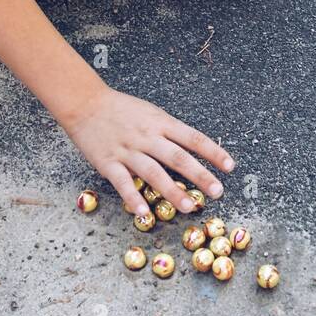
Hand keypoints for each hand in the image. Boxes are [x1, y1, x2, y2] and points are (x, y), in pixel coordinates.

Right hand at [65, 86, 233, 215]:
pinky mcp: (108, 163)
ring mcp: (128, 150)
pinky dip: (133, 198)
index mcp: (160, 122)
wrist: (85, 103)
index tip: (230, 167)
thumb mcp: (151, 112)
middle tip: (217, 191)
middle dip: (200, 175)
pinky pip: (123, 183)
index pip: (192, 138)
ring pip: (154, 173)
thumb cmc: (121, 109)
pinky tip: (144, 212)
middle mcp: (147, 136)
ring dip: (173, 191)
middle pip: (178, 158)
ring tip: (188, 207)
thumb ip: (169, 130)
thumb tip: (192, 149)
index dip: (213, 152)